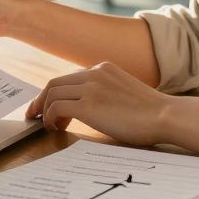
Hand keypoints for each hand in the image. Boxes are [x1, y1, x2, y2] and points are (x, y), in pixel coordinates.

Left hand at [27, 62, 170, 145]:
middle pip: (54, 83)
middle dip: (41, 99)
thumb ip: (106, 94)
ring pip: (52, 93)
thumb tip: (91, 109)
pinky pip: (56, 107)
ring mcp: (90, 87)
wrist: (165, 115)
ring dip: (44, 110)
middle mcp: (94, 73)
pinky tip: (55, 129)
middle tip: (34, 115)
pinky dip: (50, 118)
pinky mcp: (88, 104)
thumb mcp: (125, 93)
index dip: (55, 92)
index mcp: (103, 69)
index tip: (48, 105)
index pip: (69, 78)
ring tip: (46, 125)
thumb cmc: (151, 113)